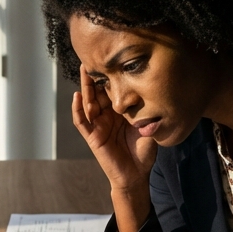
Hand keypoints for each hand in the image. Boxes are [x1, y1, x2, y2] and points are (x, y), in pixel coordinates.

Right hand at [71, 65, 157, 193]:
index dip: (111, 75)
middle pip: (98, 92)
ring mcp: (98, 126)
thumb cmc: (143, 152)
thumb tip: (154, 93)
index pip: (113, 90)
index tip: (112, 58)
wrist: (137, 175)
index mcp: (120, 112)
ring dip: (85, 86)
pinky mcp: (92, 137)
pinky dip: (78, 109)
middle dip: (95, 75)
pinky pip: (82, 121)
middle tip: (93, 56)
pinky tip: (78, 95)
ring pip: (88, 102)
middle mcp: (107, 116)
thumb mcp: (149, 126)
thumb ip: (148, 112)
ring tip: (84, 70)